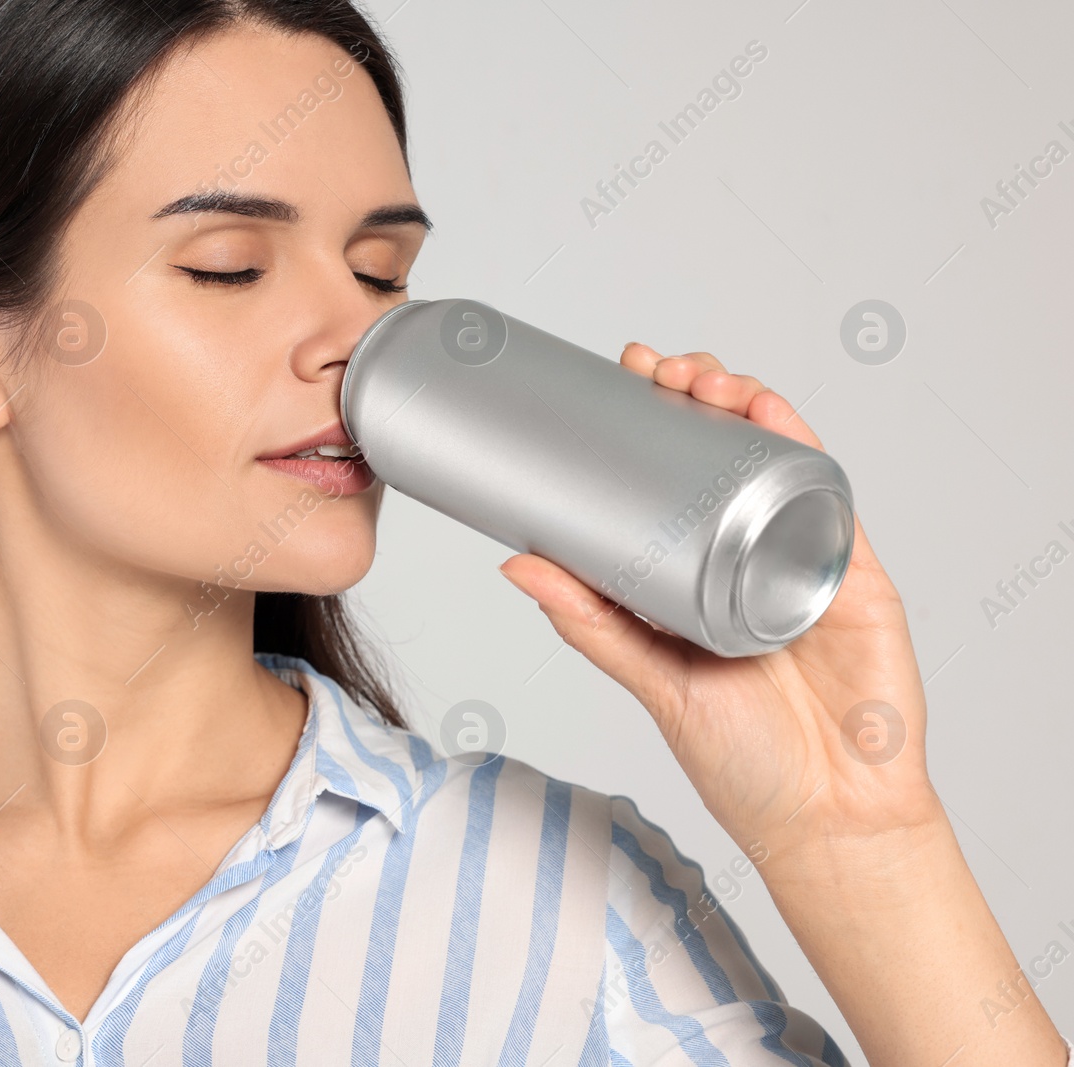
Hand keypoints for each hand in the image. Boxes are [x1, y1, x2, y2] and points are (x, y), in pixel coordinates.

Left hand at [497, 344, 942, 857]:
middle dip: (693, 394)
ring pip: (777, 459)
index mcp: (700, 573)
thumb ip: (591, 624)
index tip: (617, 377)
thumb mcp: (651, 678)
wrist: (826, 821)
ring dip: (743, 403)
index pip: (675, 475)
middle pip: (727, 451)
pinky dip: (799, 444)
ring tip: (701, 379)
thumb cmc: (744, 761)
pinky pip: (827, 495)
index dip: (652, 419)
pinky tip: (768, 410)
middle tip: (652, 367)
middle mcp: (752, 554)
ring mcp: (805, 557)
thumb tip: (518, 562)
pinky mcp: (853, 573)